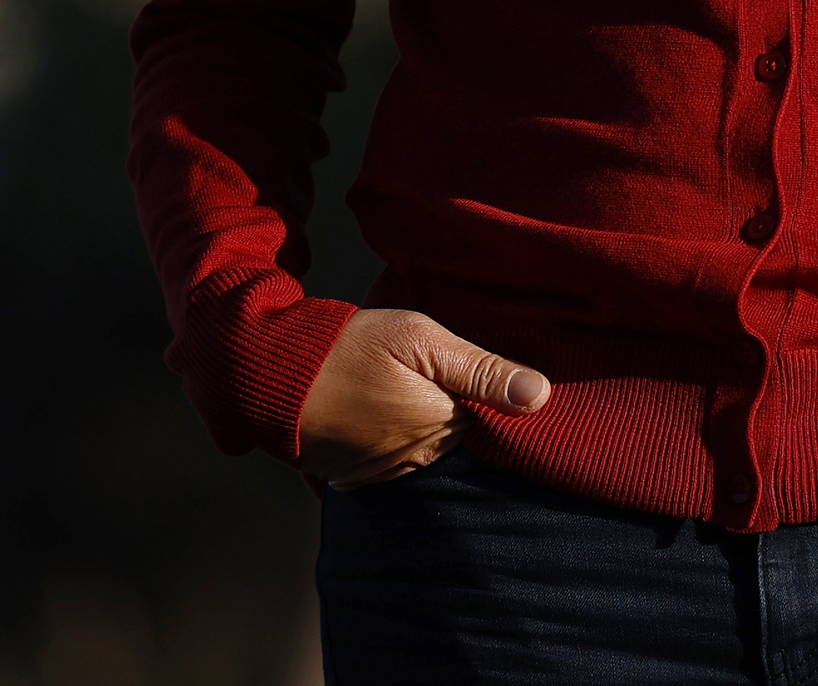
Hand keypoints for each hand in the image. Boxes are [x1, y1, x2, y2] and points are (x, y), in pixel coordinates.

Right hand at [296, 308, 552, 488]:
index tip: (454, 366)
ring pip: (420, 446)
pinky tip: (369, 411)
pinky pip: (385, 460)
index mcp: (442, 426)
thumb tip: (541, 397)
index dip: (475, 387)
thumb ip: (482, 371)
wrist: (276, 374)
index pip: (485, 415)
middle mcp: (417, 459)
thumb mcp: (422, 340)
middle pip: (452, 431)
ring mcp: (382, 473)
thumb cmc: (351, 348)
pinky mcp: (351, 477)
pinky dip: (383, 439)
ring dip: (413, 423)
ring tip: (389, 388)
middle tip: (415, 372)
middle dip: (444, 405)